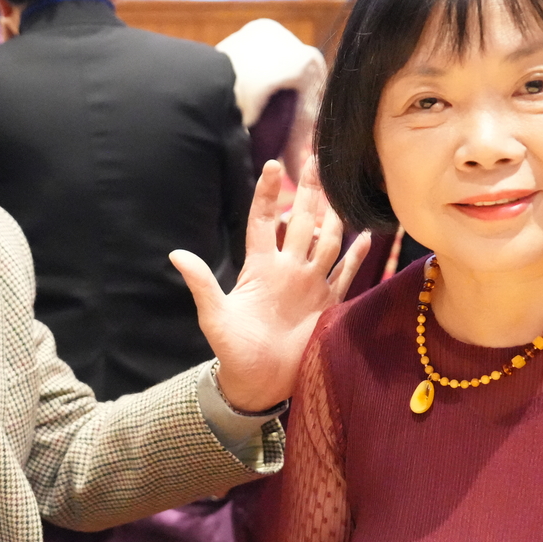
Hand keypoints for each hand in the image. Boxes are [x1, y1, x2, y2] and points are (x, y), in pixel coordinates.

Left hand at [173, 159, 370, 410]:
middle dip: (308, 192)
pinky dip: (356, 257)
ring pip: (326, 242)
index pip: (264, 220)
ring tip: (340, 187)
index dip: (268, 193)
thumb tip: (176, 254)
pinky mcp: (327, 306)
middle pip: (301, 222)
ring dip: (333, 215)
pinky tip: (366, 237)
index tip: (273, 164)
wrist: (258, 384)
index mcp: (259, 267)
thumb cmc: (232, 351)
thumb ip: (201, 284)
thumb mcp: (214, 316)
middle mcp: (287, 270)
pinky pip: (344, 275)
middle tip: (316, 158)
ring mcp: (309, 286)